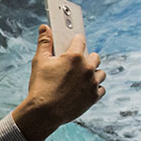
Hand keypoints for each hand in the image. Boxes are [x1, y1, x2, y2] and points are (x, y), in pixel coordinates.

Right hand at [11, 25, 105, 140]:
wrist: (44, 113)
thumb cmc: (40, 86)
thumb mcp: (40, 62)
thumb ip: (44, 42)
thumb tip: (45, 28)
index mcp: (74, 56)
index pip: (80, 40)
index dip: (75, 41)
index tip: (73, 44)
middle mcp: (87, 68)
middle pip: (94, 56)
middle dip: (86, 58)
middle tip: (74, 65)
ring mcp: (92, 83)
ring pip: (100, 73)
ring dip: (93, 74)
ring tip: (80, 78)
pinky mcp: (94, 96)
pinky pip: (101, 88)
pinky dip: (94, 88)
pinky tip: (83, 90)